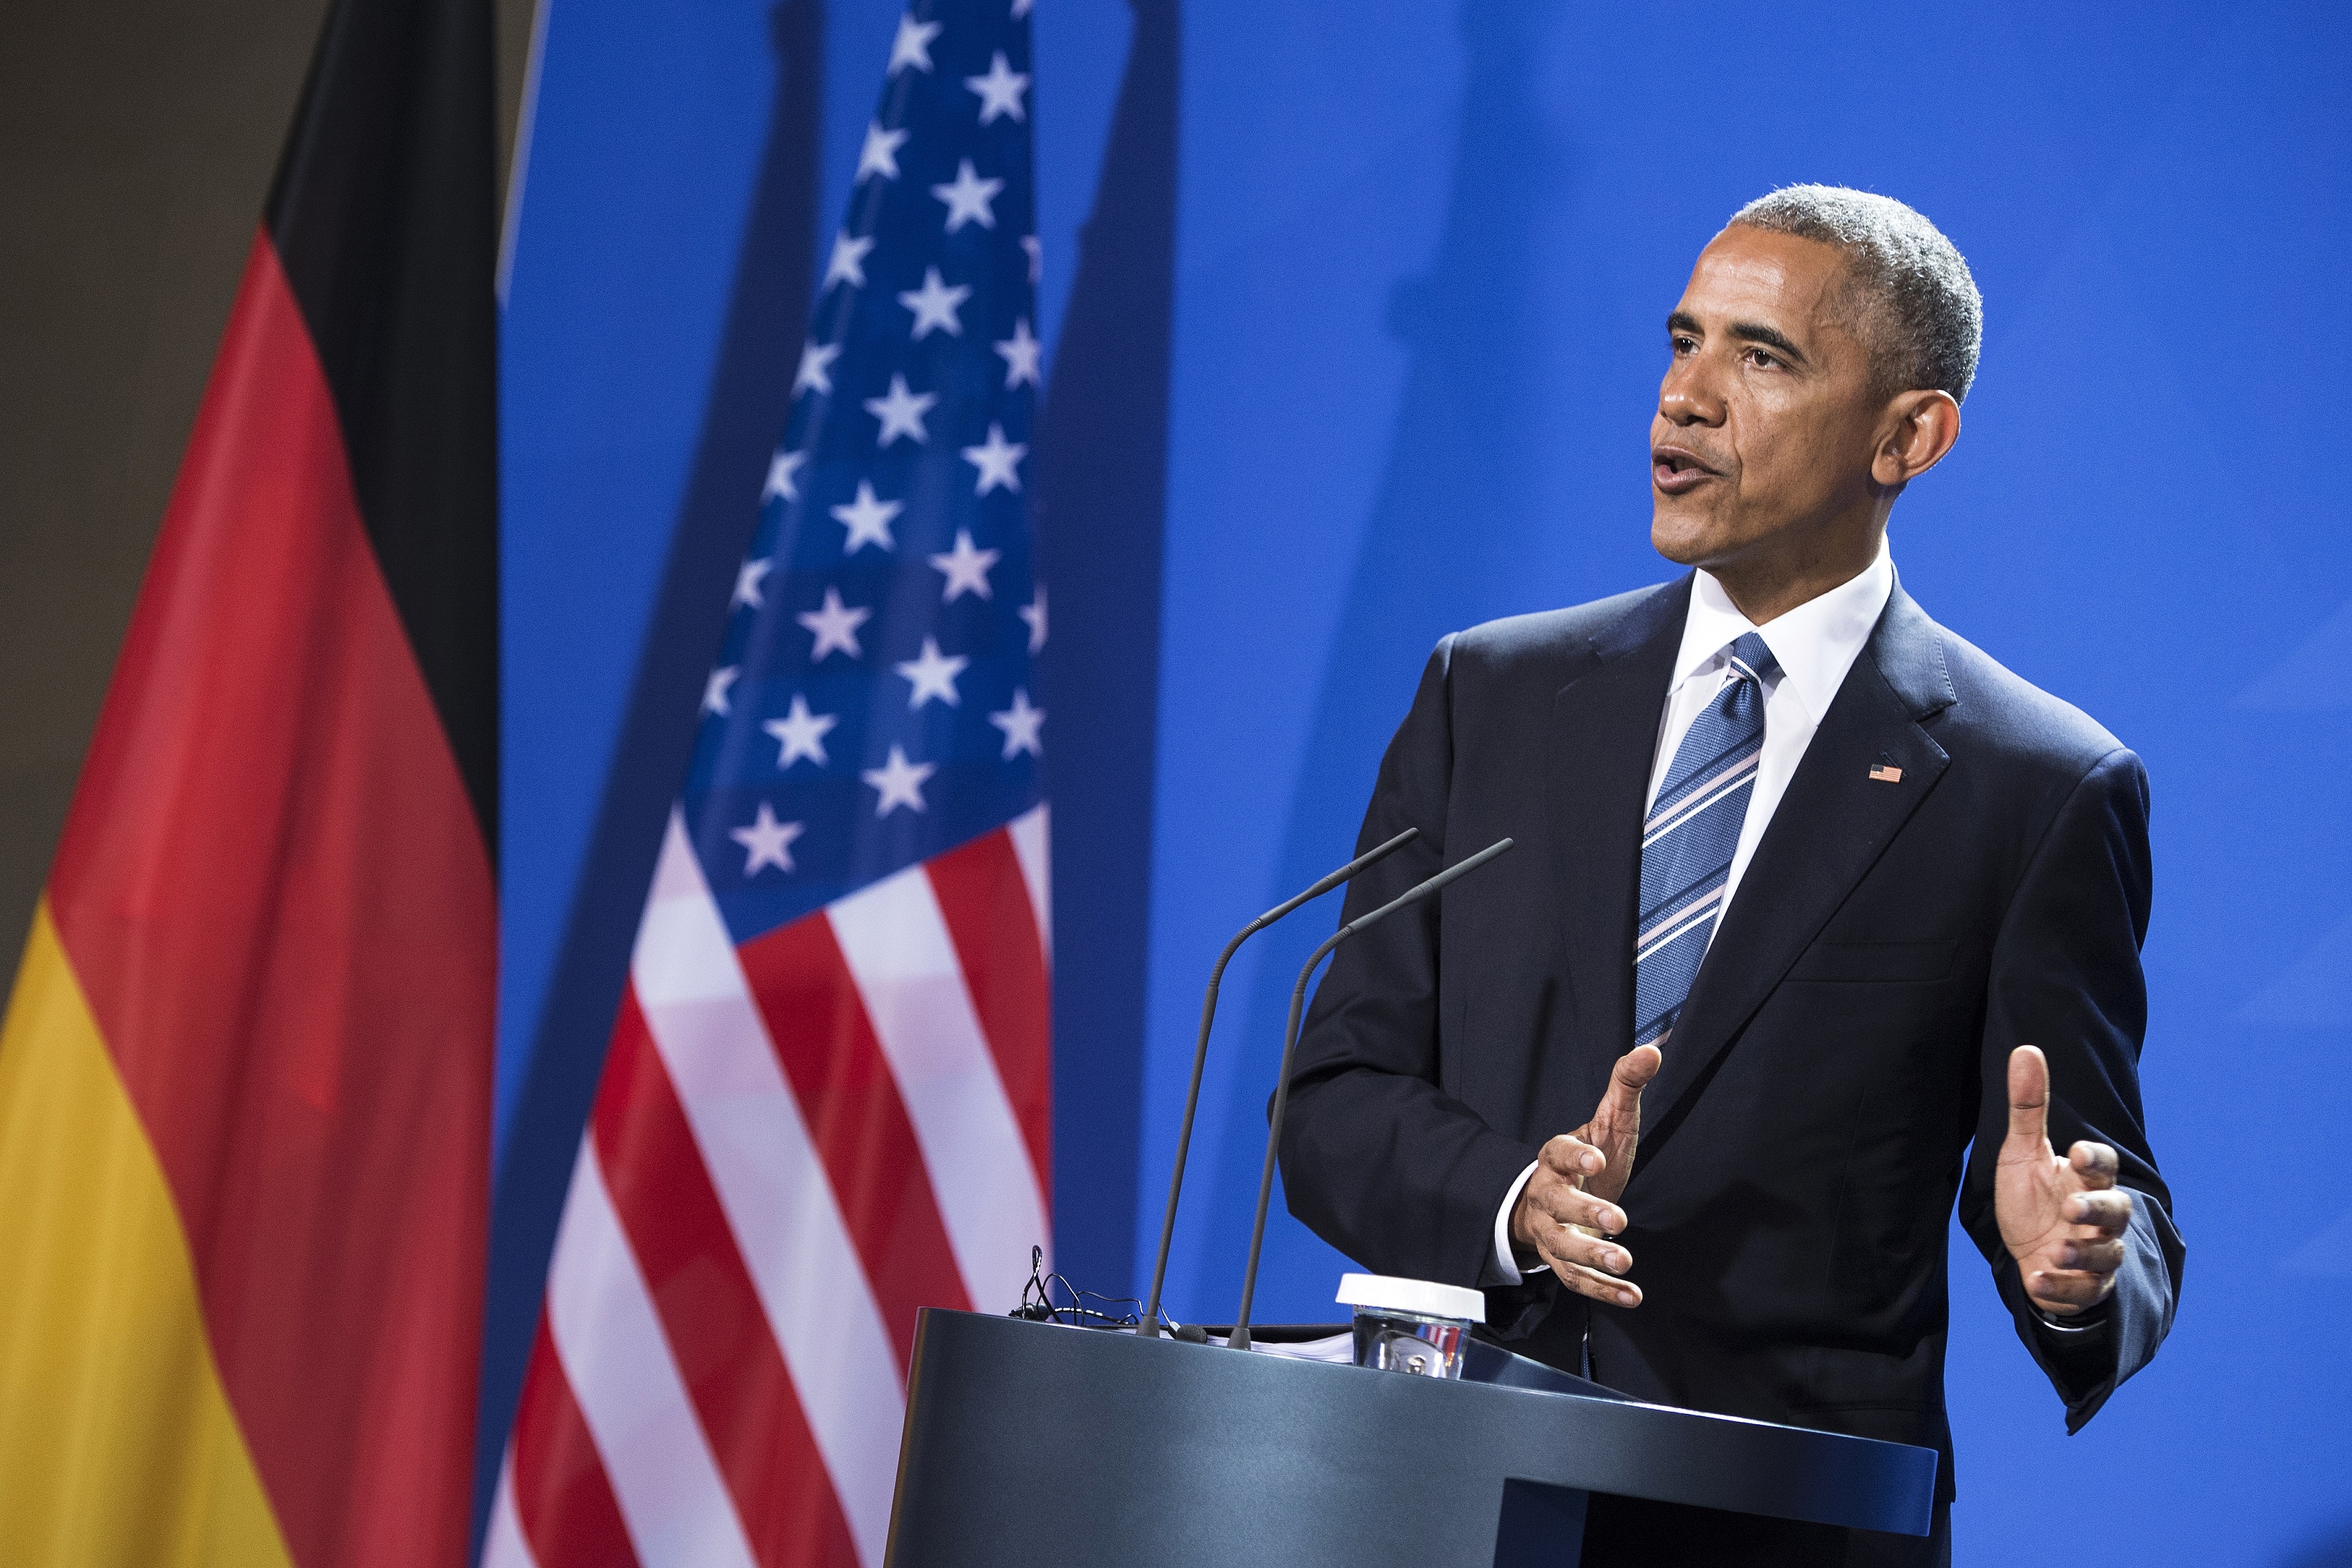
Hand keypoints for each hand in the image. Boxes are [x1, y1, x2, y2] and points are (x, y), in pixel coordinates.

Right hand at [1509, 1044, 1661, 1307]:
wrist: (1554, 1202)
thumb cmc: (1589, 1158)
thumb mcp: (1608, 1122)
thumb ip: (1626, 1087)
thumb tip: (1653, 1049)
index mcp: (1555, 1159)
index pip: (1555, 1154)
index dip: (1573, 1157)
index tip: (1595, 1159)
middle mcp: (1548, 1197)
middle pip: (1557, 1205)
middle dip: (1585, 1212)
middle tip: (1618, 1220)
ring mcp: (1552, 1233)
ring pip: (1563, 1247)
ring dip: (1592, 1256)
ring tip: (1625, 1259)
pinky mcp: (1564, 1264)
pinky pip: (1577, 1281)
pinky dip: (1604, 1291)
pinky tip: (1634, 1296)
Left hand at [1996, 1044, 2132, 1317]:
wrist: (2032, 1251)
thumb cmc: (2032, 1197)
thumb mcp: (2023, 1152)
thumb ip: (2028, 1107)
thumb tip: (2026, 1049)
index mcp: (2085, 1180)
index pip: (2103, 1166)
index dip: (2096, 1159)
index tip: (2079, 1152)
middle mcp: (2098, 1217)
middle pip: (2116, 1211)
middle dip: (2096, 1209)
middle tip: (2070, 1207)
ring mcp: (2096, 1253)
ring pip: (2105, 1254)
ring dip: (2082, 1252)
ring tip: (2054, 1249)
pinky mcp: (2084, 1285)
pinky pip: (2081, 1291)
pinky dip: (2060, 1287)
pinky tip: (2037, 1281)